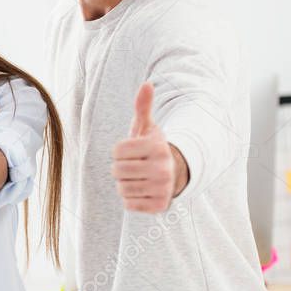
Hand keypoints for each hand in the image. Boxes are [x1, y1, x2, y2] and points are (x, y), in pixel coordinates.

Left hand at [111, 83, 185, 212]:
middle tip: (133, 166)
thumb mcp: (147, 127)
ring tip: (138, 178)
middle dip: (120, 168)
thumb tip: (146, 84)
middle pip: (117, 171)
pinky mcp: (160, 206)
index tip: (132, 152)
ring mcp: (163, 189)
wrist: (174, 173)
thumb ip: (143, 107)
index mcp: (158, 147)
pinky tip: (142, 190)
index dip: (119, 152)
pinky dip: (131, 199)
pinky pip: (129, 204)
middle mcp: (163, 168)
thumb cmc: (152, 148)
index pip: (116, 152)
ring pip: (122, 188)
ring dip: (125, 184)